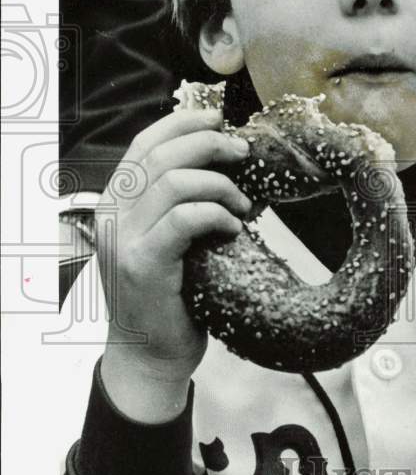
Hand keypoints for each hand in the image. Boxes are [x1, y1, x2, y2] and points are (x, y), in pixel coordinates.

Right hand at [96, 108, 250, 420]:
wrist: (148, 355)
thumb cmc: (168, 294)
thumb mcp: (166, 238)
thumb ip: (176, 202)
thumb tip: (221, 159)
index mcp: (116, 201)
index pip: (145, 143)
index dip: (183, 123)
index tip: (219, 119)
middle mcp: (112, 214)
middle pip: (161, 155)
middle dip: (210, 144)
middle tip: (243, 153)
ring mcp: (123, 240)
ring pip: (173, 182)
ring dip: (220, 185)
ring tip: (244, 204)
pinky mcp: (143, 264)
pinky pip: (185, 220)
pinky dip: (216, 214)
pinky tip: (234, 227)